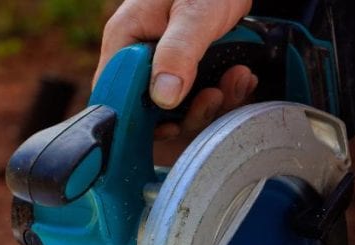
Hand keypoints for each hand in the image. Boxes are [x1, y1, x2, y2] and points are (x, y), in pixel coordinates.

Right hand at [95, 0, 256, 139]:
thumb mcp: (194, 11)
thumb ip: (178, 51)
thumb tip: (163, 98)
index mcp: (126, 39)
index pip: (113, 93)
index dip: (138, 118)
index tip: (170, 124)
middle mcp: (142, 56)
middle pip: (149, 110)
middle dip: (187, 113)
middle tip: (214, 95)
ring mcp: (167, 64)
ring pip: (181, 107)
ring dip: (213, 102)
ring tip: (236, 78)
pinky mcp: (190, 68)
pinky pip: (201, 95)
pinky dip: (225, 93)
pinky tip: (240, 77)